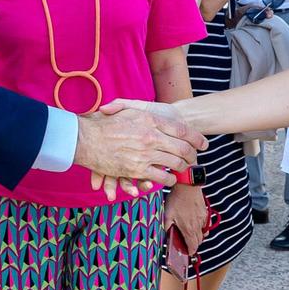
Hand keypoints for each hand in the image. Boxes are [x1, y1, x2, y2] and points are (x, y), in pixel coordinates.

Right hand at [76, 102, 206, 198]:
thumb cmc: (105, 123)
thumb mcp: (127, 109)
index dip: (196, 137)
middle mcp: (151, 135)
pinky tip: (170, 179)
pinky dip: (169, 180)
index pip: (183, 129)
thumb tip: (163, 116)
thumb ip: (148, 110)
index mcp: (150, 118)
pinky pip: (162, 177)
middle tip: (195, 158)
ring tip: (184, 169)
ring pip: (175, 164)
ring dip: (182, 168)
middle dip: (192, 155)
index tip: (204, 143)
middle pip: (183, 148)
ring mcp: (145, 153)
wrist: (84, 138)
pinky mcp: (138, 170)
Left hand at [165, 184, 205, 251]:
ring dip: (198, 237)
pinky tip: (195, 224)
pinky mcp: (205, 212)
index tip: (188, 252)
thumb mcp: (166, 214)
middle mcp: (197, 226)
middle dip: (194, 245)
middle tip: (187, 244)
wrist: (187, 186)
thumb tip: (164, 236)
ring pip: (203, 233)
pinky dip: (202, 228)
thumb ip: (166, 227)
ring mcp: (203, 219)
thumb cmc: (176, 200)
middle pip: (199, 241)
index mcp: (188, 229)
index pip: (193, 246)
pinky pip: (206, 225)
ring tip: (190, 234)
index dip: (190, 251)